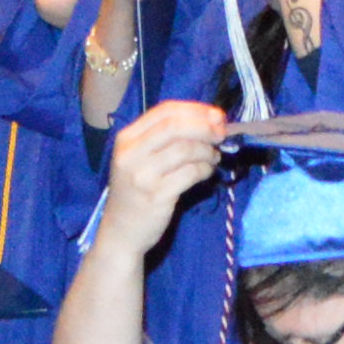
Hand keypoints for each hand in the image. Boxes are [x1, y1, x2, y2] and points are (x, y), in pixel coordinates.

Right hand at [101, 96, 232, 233]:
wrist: (121, 233)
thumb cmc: (135, 192)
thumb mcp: (139, 159)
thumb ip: (164, 138)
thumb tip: (209, 120)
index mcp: (126, 138)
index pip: (165, 111)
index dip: (195, 110)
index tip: (217, 116)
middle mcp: (131, 153)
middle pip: (175, 126)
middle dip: (204, 127)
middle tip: (222, 134)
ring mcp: (142, 175)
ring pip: (185, 149)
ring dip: (207, 150)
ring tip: (214, 157)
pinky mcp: (157, 195)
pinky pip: (190, 173)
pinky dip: (205, 169)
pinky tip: (208, 172)